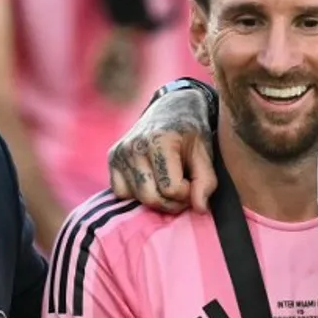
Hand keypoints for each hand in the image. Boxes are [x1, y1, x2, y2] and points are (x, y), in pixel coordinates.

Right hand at [107, 89, 215, 212]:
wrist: (172, 108)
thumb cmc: (192, 132)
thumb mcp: (205, 153)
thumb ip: (206, 181)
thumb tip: (200, 210)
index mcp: (159, 141)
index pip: (171, 189)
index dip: (187, 193)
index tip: (194, 182)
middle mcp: (134, 146)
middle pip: (151, 198)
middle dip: (172, 202)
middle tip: (184, 189)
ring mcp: (119, 152)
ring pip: (136, 198)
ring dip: (157, 199)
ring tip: (170, 183)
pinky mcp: (112, 158)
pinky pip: (121, 192)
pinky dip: (138, 194)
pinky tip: (153, 181)